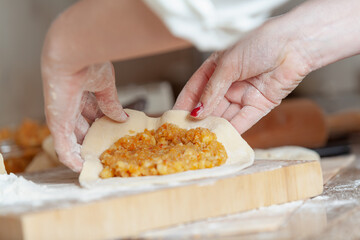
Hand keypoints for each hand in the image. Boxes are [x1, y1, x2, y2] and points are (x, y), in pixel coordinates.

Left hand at [41, 0, 187, 170]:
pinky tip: (80, 168)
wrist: (73, 55)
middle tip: (108, 152)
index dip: (103, 126)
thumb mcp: (106, 86)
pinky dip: (71, 158)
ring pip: (73, 140)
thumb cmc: (89, 63)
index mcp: (83, 95)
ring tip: (97, 164)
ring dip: (84, 152)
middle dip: (95, 140)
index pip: (93, 116)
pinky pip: (63, 146)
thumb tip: (122, 117)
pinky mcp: (57, 124)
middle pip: (84, 129)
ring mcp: (64, 117)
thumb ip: (111, 103)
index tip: (115, 136)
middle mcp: (72, 107)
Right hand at [174, 21, 309, 133]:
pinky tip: (221, 139)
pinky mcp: (259, 105)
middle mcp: (229, 83)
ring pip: (225, 115)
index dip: (184, 103)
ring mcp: (243, 95)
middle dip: (198, 120)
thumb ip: (211, 90)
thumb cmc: (260, 44)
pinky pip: (243, 121)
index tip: (173, 119)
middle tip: (186, 134)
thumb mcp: (227, 65)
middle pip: (209, 105)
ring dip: (214, 127)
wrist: (294, 44)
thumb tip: (197, 111)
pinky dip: (233, 130)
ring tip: (201, 140)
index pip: (195, 89)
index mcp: (217, 68)